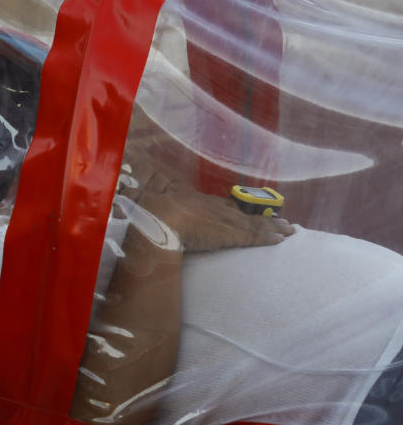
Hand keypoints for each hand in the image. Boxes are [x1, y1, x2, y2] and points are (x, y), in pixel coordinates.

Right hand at [137, 190, 293, 252]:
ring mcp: (224, 219)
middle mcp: (214, 207)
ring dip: (273, 226)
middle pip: (242, 211)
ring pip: (255, 222)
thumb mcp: (156, 213)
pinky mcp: (233, 233)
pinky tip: (284, 238)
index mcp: (196, 202)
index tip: (244, 211)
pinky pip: (257, 234)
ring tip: (290, 228)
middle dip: (260, 216)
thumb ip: (159, 217)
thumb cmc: (154, 216)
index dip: (235, 209)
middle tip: (278, 219)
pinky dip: (271, 235)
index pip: (221, 205)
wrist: (160, 218)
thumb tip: (150, 224)